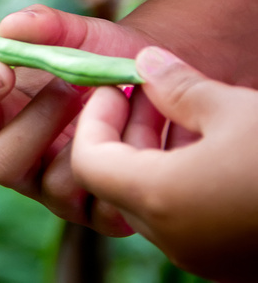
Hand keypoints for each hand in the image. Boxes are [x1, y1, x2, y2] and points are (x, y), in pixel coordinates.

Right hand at [0, 4, 159, 235]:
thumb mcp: (78, 33)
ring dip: (85, 137)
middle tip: (68, 87)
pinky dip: (125, 160)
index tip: (0, 66)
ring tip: (116, 99)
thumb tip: (10, 26)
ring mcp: (58, 190)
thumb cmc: (101, 55)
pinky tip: (140, 128)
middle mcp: (21, 156)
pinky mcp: (101, 213)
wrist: (156, 80)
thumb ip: (45, 24)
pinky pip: (103, 206)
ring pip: (52, 187)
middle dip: (34, 122)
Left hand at [72, 47, 257, 281]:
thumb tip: (147, 62)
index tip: (117, 85)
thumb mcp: (233, 108)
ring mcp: (201, 255)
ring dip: (154, 148)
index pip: (88, 161)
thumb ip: (177, 86)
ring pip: (148, 195)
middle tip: (152, 88)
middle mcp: (173, 237)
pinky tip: (211, 139)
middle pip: (115, 178)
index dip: (94, 118)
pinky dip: (179, 173)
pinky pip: (182, 212)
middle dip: (126, 127)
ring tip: (185, 106)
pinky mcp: (228, 259)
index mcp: (161, 199)